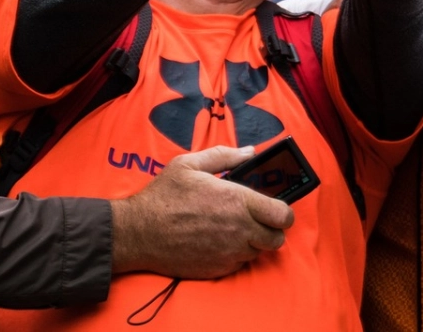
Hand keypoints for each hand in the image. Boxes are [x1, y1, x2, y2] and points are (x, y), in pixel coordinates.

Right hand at [109, 145, 293, 278]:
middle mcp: (239, 230)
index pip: (283, 215)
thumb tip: (250, 152)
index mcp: (237, 201)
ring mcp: (229, 252)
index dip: (282, 212)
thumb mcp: (190, 164)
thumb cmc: (164, 196)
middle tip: (255, 219)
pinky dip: (235, 254)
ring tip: (232, 228)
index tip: (273, 208)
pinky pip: (239, 264)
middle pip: (277, 238)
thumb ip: (225, 155)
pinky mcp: (218, 269)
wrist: (139, 233)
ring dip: (253, 241)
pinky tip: (218, 241)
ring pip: (258, 251)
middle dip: (271, 229)